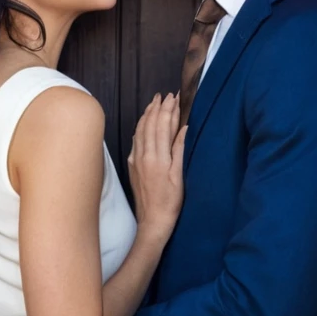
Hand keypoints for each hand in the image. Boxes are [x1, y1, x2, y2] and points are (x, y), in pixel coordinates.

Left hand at [127, 93, 185, 238]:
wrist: (153, 220)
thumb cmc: (171, 201)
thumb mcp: (179, 175)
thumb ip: (179, 149)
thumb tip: (184, 128)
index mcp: (158, 157)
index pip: (163, 125)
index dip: (169, 109)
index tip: (175, 97)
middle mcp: (144, 155)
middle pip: (150, 124)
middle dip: (158, 107)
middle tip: (165, 95)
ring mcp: (136, 160)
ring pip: (140, 130)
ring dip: (147, 114)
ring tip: (154, 102)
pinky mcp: (132, 165)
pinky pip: (135, 140)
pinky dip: (140, 127)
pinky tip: (143, 123)